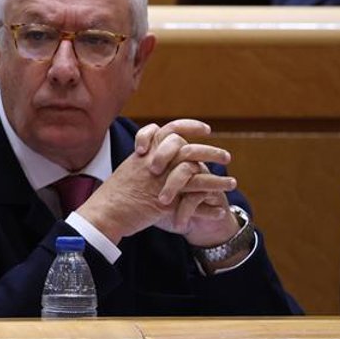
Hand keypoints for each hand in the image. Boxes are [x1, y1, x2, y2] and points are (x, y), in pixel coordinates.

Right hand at [77, 118, 236, 244]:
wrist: (107, 212)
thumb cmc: (116, 193)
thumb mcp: (130, 169)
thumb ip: (146, 160)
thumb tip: (157, 154)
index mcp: (146, 153)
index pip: (170, 130)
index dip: (189, 126)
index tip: (206, 129)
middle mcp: (155, 162)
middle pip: (189, 149)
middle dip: (211, 152)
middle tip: (226, 157)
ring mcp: (161, 180)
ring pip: (197, 173)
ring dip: (217, 179)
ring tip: (232, 184)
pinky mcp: (166, 200)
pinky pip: (193, 199)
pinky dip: (210, 205)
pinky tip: (221, 209)